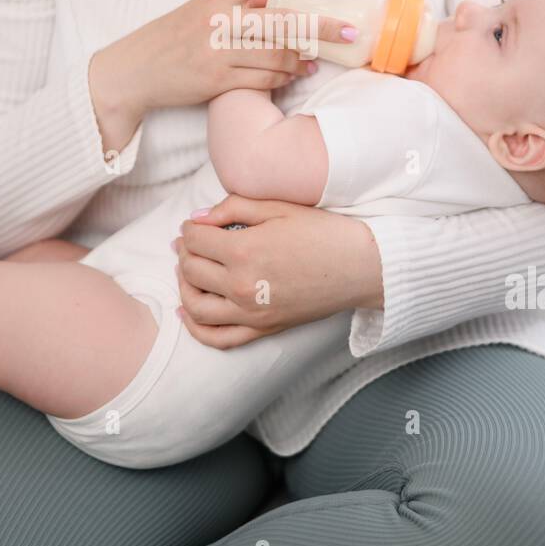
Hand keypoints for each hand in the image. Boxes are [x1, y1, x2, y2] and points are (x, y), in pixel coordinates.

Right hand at [88, 0, 357, 151]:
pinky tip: (293, 76)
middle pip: (283, 21)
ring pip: (277, 55)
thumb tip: (281, 2)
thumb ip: (236, 6)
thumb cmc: (169, 40)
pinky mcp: (216, 81)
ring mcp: (217, 52)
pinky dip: (283, 79)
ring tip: (316, 61)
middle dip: (322, 25)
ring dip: (303, 59)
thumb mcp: (199, 11)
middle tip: (350, 30)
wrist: (132, 73)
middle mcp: (218, 20)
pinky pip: (263, 80)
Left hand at [173, 195, 383, 347]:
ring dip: (183, 286)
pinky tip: (186, 312)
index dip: (189, 230)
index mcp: (244, 251)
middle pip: (191, 271)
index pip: (196, 241)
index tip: (192, 225)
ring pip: (195, 306)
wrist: (361, 266)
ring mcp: (251, 313)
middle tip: (188, 243)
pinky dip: (196, 328)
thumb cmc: (323, 232)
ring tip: (187, 271)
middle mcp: (241, 286)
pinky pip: (219, 338)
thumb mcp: (278, 207)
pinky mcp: (264, 329)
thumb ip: (233, 207)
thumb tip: (198, 219)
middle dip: (183, 253)